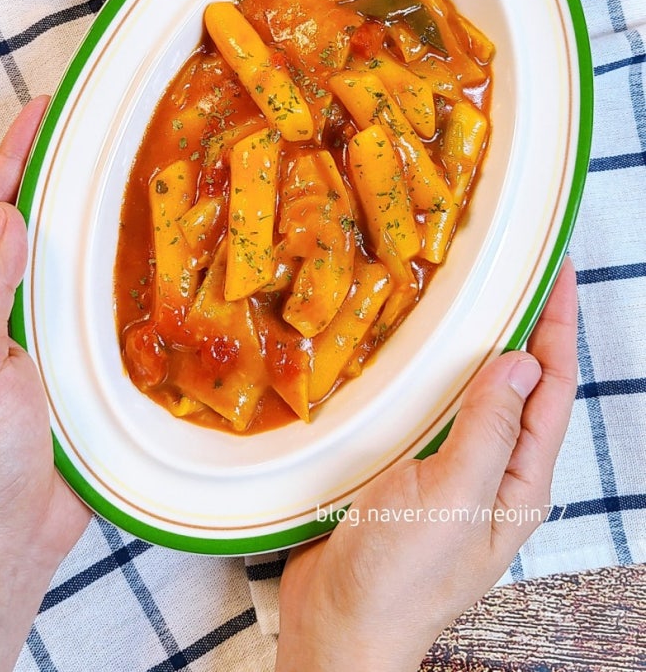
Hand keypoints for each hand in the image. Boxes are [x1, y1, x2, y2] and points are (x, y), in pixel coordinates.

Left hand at [0, 97, 89, 671]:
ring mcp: (30, 336)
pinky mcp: (65, 363)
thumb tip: (5, 218)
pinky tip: (126, 258)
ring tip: (106, 178)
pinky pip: (83, 303)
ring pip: (55, 260)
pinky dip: (100, 270)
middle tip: (79, 132)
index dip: (11, 161)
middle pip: (19, 226)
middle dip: (41, 175)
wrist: (6, 534)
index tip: (40, 115)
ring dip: (75, 217)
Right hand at [276, 258, 577, 671]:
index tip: (560, 271)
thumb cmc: (399, 576)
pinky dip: (435, 375)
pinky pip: (434, 411)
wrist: (338, 628)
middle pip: (520, 386)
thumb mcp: (452, 497)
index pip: (552, 387)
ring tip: (475, 300)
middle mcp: (492, 472)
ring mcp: (451, 472)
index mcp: (517, 480)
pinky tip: (418, 355)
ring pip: (474, 395)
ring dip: (478, 347)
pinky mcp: (410, 471)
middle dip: (527, 327)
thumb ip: (489, 429)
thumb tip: (523, 362)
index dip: (559, 325)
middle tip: (519, 270)